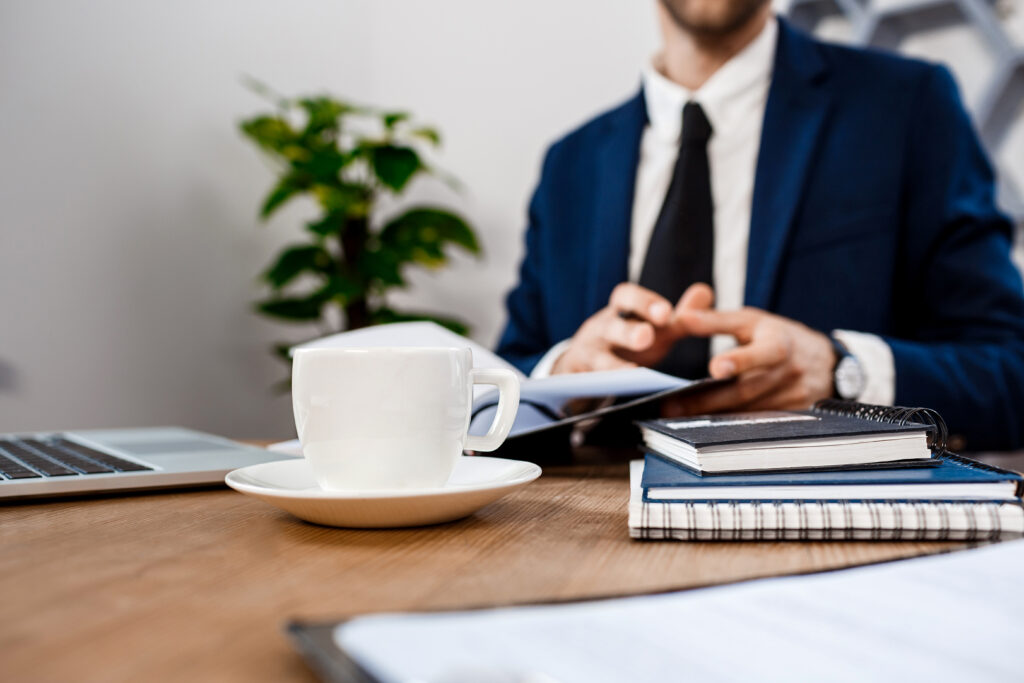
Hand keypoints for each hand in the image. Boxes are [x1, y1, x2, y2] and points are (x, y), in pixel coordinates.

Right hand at [551, 283, 711, 373]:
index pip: (626, 297)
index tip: (666, 313)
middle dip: (629, 332)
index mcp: (620, 312)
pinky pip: (587, 383)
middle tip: (647, 337)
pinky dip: (601, 386)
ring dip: (613, 365)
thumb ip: (680, 315)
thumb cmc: (628, 344)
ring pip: (597, 358)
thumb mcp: (655, 329)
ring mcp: (588, 354)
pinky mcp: (581, 379)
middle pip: (611, 326)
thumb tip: (705, 290)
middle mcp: (601, 329)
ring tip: (633, 373)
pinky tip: (617, 392)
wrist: (586, 367)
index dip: (644, 304)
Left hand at [663, 305, 835, 414]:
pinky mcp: (791, 418)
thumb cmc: (777, 337)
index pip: (762, 352)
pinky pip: (756, 425)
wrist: (826, 364)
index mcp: (779, 343)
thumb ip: (716, 320)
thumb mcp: (753, 321)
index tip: (716, 367)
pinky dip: (730, 427)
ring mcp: (793, 399)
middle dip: (707, 400)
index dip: (741, 359)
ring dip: (713, 417)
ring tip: (678, 418)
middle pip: (746, 390)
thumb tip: (681, 317)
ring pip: (748, 412)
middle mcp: (788, 373)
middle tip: (672, 405)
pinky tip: (703, 430)